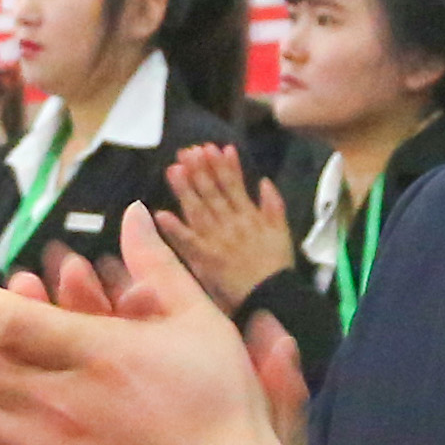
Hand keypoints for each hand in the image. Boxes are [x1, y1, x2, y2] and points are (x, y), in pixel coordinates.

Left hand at [151, 141, 293, 314]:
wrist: (273, 297)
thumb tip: (264, 180)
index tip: (213, 147)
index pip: (234, 184)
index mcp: (249, 216)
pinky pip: (189, 243)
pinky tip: (161, 214)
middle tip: (188, 150)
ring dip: (186, 189)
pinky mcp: (206, 260)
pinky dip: (176, 229)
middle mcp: (232, 224)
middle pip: (213, 192)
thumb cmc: (276, 266)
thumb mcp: (283, 232)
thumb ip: (274, 204)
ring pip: (199, 210)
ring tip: (174, 168)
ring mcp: (217, 240)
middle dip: (201, 169)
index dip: (222, 165)